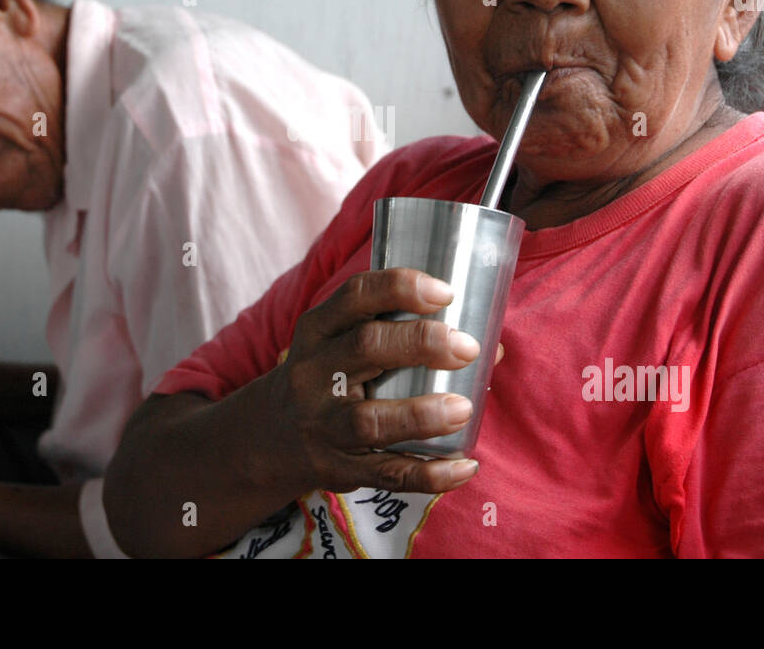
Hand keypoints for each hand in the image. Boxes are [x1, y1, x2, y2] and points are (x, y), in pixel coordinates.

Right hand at [269, 267, 501, 496]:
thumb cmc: (329, 377)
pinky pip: (385, 474)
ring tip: (464, 408)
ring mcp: (322, 424)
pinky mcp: (335, 468)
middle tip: (467, 347)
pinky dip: (428, 474)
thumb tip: (493, 347)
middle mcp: (314, 373)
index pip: (355, 297)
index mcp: (318, 330)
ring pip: (369, 420)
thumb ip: (403, 335)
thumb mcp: (340, 343)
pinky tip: (463, 467)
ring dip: (421, 414)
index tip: (445, 292)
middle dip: (420, 343)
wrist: (271, 436)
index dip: (399, 289)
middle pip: (364, 348)